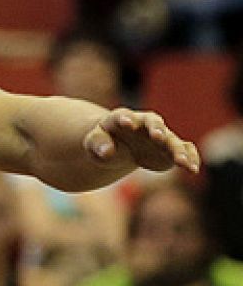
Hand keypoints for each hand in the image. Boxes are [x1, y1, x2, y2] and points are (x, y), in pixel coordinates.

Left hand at [84, 108, 199, 174]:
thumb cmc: (102, 142)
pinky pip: (184, 150)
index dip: (125, 119)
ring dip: (177, 150)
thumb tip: (106, 152)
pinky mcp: (170, 148)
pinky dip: (190, 158)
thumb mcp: (93, 143)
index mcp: (121, 118)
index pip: (123, 116)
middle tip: (158, 136)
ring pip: (172, 140)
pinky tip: (193, 169)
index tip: (127, 122)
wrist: (116, 147)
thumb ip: (98, 144)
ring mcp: (160, 135)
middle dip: (156, 129)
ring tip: (182, 163)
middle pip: (153, 123)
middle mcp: (145, 123)